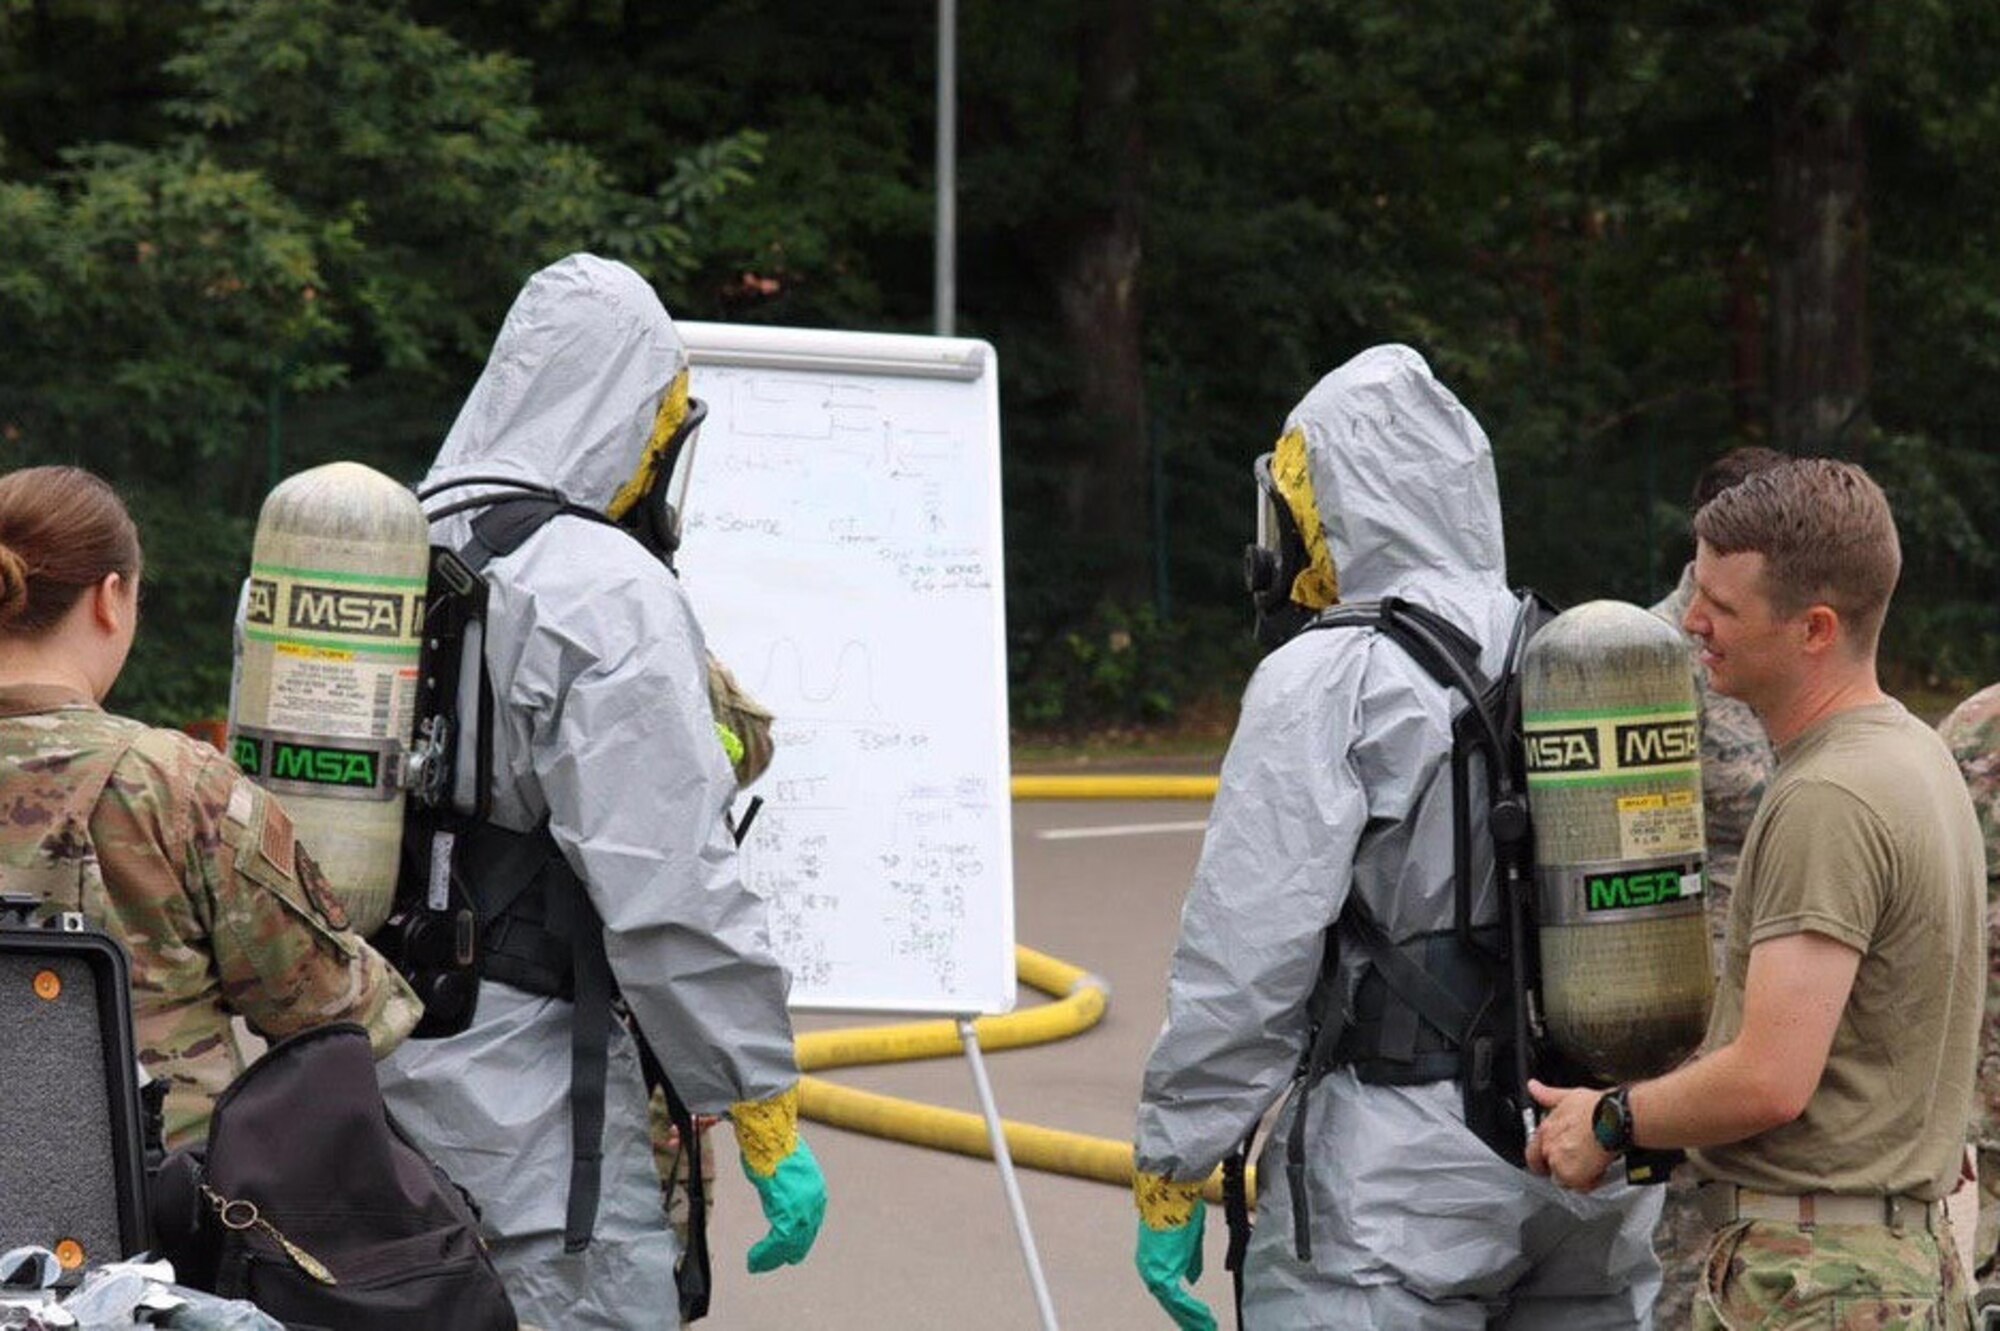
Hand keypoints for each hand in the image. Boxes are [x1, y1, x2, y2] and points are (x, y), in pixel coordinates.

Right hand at [732, 1088, 827, 1271]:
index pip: (810, 1223)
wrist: (768, 1130)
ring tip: (756, 1265)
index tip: (785, 1253)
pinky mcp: (788, 1209)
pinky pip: (778, 1241)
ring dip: (771, 1257)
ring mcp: (803, 1205)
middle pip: (803, 1237)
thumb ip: (784, 1185)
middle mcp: (814, 1199)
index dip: (796, 1241)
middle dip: (785, 1253)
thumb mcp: (783, 1167)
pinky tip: (753, 1260)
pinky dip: (765, 1254)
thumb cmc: (770, 1142)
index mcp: (815, 1188)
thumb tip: (775, 1191)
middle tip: (767, 1264)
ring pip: (790, 1243)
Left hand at [1133, 1173, 1216, 1330]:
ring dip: (1192, 1318)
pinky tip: (1204, 1318)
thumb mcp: (1188, 1240)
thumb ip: (1189, 1262)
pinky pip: (1176, 1298)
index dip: (1184, 1307)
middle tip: (1204, 1330)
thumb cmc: (1179, 1208)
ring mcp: (1153, 1270)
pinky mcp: (1161, 1270)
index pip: (1168, 1292)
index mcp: (1153, 1261)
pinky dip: (1192, 1309)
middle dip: (1188, 1319)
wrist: (1170, 1192)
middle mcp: (1148, 1269)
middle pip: (1169, 1303)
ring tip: (1207, 1328)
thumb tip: (1191, 1279)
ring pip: (1173, 1304)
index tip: (1198, 1319)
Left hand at [1525, 1078, 1612, 1192]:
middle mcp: (1549, 1148)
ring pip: (1564, 1179)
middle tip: (1578, 1164)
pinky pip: (1579, 1187)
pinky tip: (1599, 1171)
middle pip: (1547, 1168)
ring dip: (1576, 1176)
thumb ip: (1547, 1095)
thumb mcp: (1568, 1096)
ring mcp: (1559, 1163)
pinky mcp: (1573, 1176)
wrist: (1614, 1119)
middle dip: (1560, 1169)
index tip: (1552, 1160)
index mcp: (1545, 1130)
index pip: (1533, 1152)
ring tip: (1591, 1165)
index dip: (1543, 1158)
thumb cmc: (1597, 1108)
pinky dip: (1589, 1182)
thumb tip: (1533, 1086)